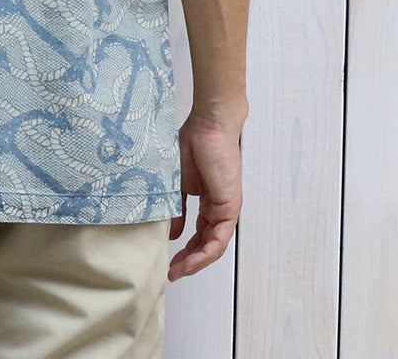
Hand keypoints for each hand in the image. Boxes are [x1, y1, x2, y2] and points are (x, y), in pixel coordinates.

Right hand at [168, 110, 243, 279]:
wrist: (209, 125)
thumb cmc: (193, 143)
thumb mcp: (177, 182)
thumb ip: (176, 208)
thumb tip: (173, 232)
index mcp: (206, 201)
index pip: (197, 233)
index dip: (184, 249)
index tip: (167, 260)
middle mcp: (218, 208)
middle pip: (206, 243)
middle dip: (188, 261)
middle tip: (172, 272)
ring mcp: (226, 209)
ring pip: (214, 246)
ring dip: (196, 261)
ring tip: (178, 271)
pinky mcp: (230, 207)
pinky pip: (219, 238)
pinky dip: (206, 252)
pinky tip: (192, 261)